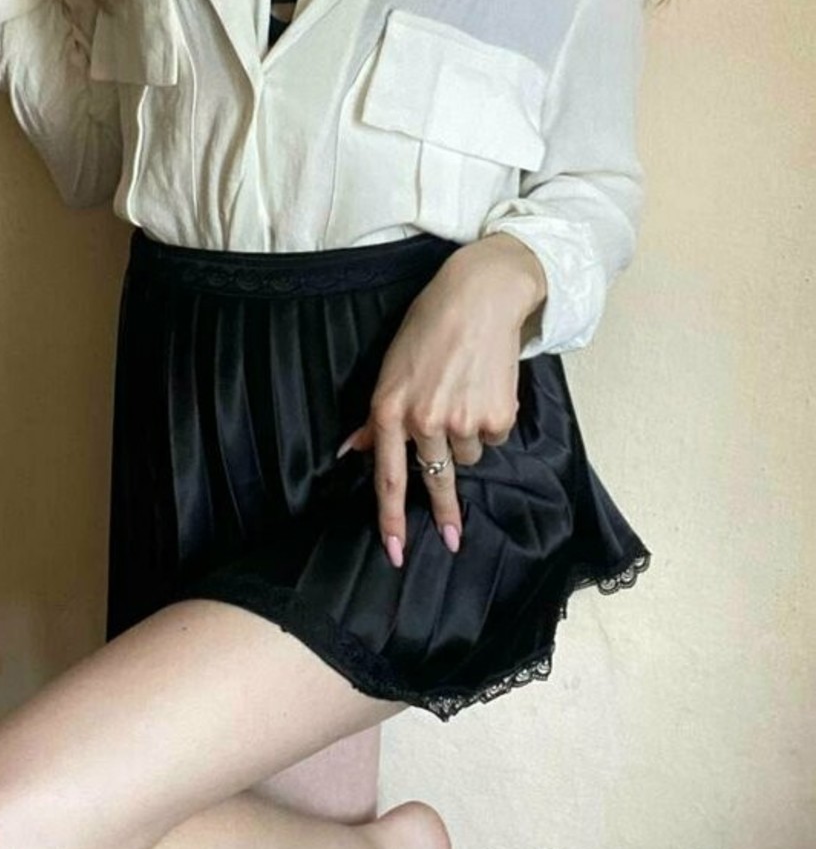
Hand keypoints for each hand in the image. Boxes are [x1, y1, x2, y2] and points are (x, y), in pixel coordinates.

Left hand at [335, 234, 546, 568]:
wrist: (479, 297)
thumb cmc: (429, 326)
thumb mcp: (390, 367)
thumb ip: (376, 417)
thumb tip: (352, 450)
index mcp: (390, 408)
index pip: (387, 475)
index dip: (391, 519)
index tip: (395, 552)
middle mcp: (424, 420)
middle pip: (434, 478)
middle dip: (444, 513)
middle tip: (453, 540)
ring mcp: (462, 421)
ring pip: (468, 455)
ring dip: (468, 435)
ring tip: (465, 391)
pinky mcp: (496, 417)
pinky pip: (494, 437)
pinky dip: (491, 420)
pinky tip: (485, 387)